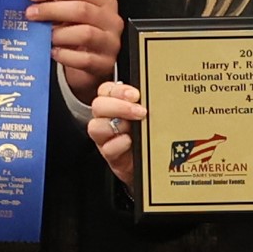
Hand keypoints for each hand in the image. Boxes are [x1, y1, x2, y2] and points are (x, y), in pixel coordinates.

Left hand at [32, 0, 124, 94]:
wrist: (90, 64)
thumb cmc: (79, 34)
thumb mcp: (72, 15)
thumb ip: (58, 3)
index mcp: (105, 2)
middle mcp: (111, 20)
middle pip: (82, 9)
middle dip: (51, 10)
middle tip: (31, 14)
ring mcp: (110, 43)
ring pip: (85, 33)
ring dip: (59, 34)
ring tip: (44, 36)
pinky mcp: (105, 64)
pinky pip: (84, 59)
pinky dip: (65, 55)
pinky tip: (53, 52)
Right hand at [85, 78, 143, 192]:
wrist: (154, 161)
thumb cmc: (152, 134)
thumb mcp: (152, 114)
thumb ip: (148, 103)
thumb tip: (156, 92)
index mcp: (115, 104)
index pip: (107, 90)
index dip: (119, 90)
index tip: (136, 95)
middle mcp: (107, 119)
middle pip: (98, 105)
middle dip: (119, 106)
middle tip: (140, 112)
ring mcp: (106, 138)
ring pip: (96, 127)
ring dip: (117, 125)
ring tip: (134, 129)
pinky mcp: (110, 156)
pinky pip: (106, 148)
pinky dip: (119, 144)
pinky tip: (131, 142)